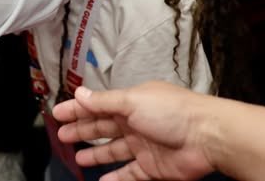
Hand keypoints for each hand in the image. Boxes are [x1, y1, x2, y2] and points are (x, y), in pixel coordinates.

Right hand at [54, 83, 216, 180]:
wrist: (207, 137)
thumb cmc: (172, 112)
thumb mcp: (133, 101)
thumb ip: (104, 101)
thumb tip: (80, 93)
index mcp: (132, 102)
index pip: (99, 105)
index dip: (78, 109)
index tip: (58, 113)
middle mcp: (136, 122)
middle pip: (104, 128)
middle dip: (83, 130)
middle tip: (63, 136)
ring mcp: (144, 146)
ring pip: (115, 151)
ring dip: (97, 155)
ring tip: (79, 159)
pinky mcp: (152, 168)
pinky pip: (129, 174)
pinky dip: (115, 178)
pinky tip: (101, 180)